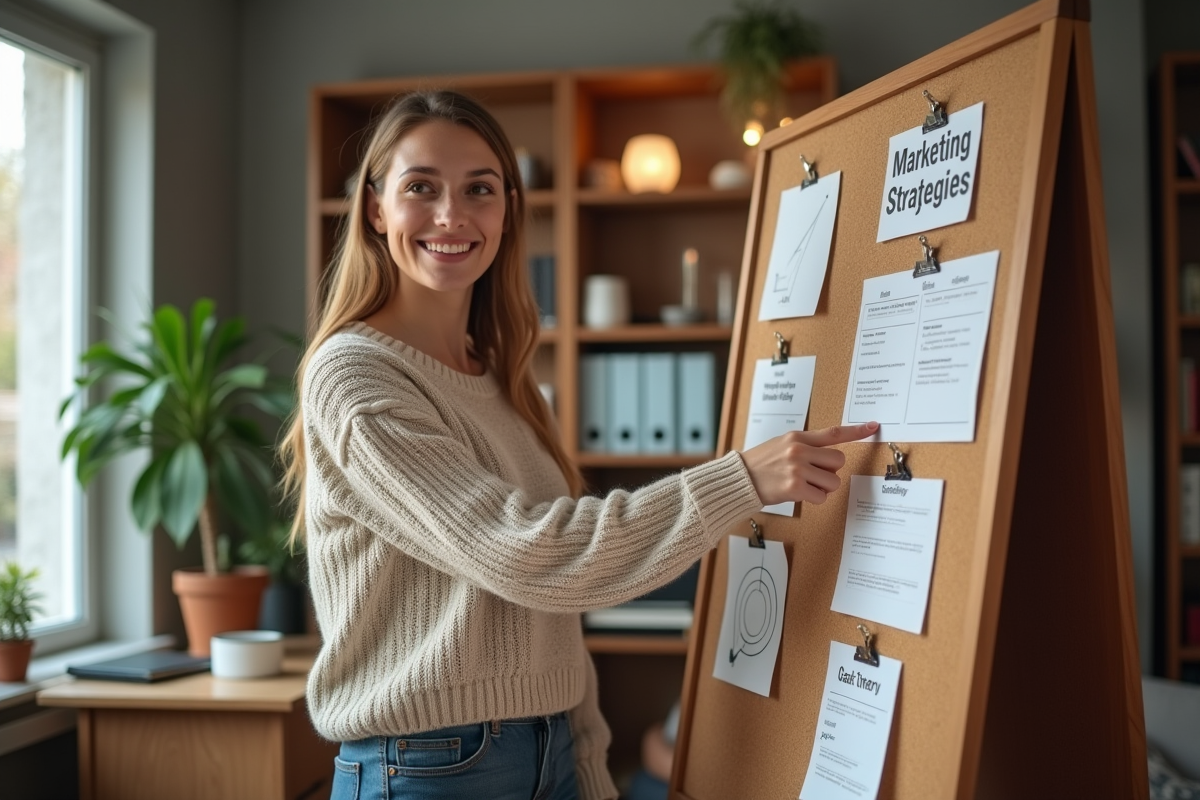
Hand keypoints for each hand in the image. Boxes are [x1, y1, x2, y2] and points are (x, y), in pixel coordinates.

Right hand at [740, 422, 878, 505]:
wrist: (740, 479)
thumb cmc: (762, 463)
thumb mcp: (783, 445)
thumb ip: (806, 446)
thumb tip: (832, 458)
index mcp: (798, 437)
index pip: (833, 432)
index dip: (856, 430)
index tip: (873, 427)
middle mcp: (799, 450)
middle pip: (838, 461)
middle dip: (830, 471)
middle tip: (813, 474)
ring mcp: (797, 469)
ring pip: (833, 481)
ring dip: (824, 487)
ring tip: (805, 485)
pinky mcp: (795, 487)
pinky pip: (821, 496)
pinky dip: (814, 499)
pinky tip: (799, 494)